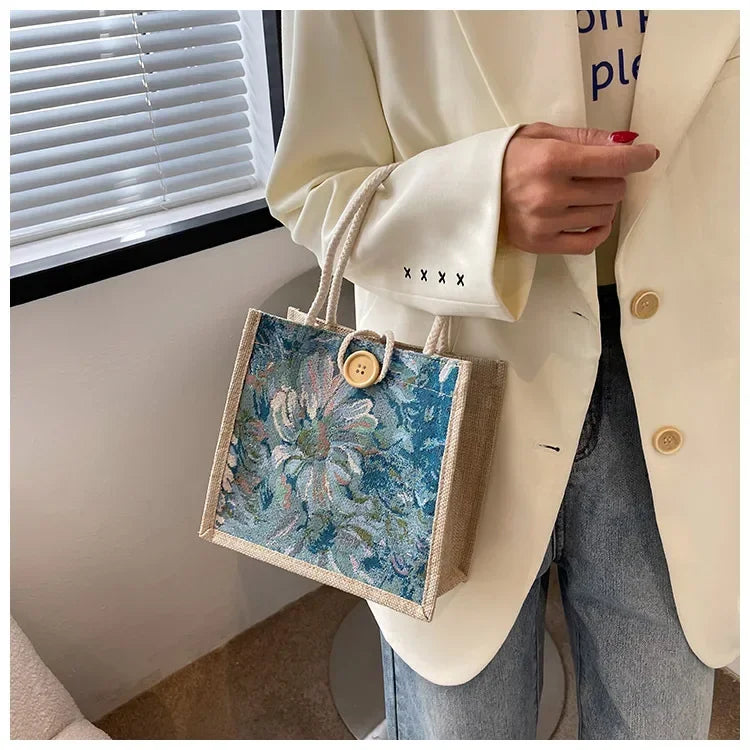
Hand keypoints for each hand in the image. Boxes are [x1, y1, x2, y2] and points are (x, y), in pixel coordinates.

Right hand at [499, 122, 659, 254]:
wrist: (468, 190)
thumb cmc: (506, 158)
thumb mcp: (541, 134)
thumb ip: (585, 138)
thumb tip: (626, 142)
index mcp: (551, 160)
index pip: (614, 162)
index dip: (639, 157)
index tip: (647, 154)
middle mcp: (550, 194)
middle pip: (613, 189)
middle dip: (612, 178)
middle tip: (595, 174)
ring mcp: (546, 223)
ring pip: (605, 215)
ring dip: (604, 203)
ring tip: (586, 194)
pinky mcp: (541, 244)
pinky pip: (589, 243)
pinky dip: (599, 230)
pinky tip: (592, 219)